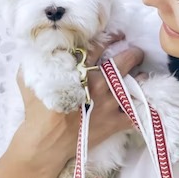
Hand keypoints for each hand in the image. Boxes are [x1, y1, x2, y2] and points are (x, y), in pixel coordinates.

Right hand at [14, 37, 143, 170]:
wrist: (46, 142)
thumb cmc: (37, 111)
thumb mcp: (31, 78)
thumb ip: (40, 61)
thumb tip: (41, 48)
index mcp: (80, 70)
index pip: (100, 47)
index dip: (110, 38)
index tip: (118, 35)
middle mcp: (98, 84)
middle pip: (123, 62)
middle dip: (133, 54)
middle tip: (136, 51)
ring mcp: (109, 105)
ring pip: (134, 86)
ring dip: (140, 78)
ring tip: (142, 74)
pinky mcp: (114, 123)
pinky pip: (136, 114)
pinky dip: (144, 108)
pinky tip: (146, 102)